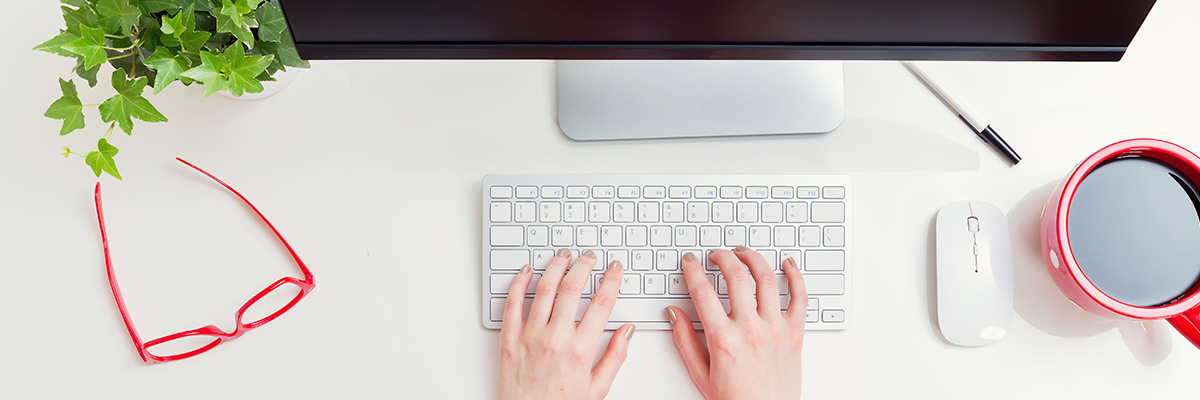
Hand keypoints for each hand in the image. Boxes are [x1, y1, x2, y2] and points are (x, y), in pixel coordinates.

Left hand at [497, 249, 635, 399]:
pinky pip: (512, 302)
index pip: (602, 303)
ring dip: (556, 266)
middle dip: (585, 265)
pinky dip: (519, 282)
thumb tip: (627, 331)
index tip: (615, 269)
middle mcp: (555, 338)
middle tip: (590, 257)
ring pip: (544, 288)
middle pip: (573, 287)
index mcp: (580, 350)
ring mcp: (530, 336)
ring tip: (564, 256)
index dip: (612, 280)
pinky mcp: (509, 338)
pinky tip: (527, 271)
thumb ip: (615, 356)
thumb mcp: (597, 388)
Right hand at [667, 247, 807, 399]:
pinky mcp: (795, 334)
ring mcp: (775, 329)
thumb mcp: (700, 373)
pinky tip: (788, 265)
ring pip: (767, 279)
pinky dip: (796, 276)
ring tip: (744, 254)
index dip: (693, 270)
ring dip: (754, 259)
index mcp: (724, 339)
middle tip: (716, 255)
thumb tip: (674, 314)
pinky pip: (800, 298)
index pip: (703, 292)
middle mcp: (750, 330)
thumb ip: (685, 340)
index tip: (690, 262)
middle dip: (723, 257)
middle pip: (736, 277)